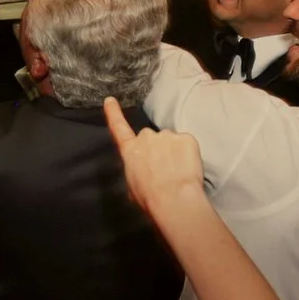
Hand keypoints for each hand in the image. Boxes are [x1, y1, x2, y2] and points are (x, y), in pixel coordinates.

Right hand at [102, 98, 204, 216]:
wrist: (174, 199)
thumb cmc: (149, 198)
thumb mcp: (132, 187)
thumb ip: (135, 170)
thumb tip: (143, 170)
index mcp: (130, 150)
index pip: (118, 127)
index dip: (114, 113)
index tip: (110, 100)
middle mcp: (146, 137)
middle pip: (151, 138)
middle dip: (156, 149)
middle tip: (163, 169)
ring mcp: (167, 135)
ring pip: (170, 141)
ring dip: (173, 152)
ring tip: (177, 172)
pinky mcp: (187, 139)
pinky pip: (187, 144)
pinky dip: (188, 154)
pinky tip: (187, 169)